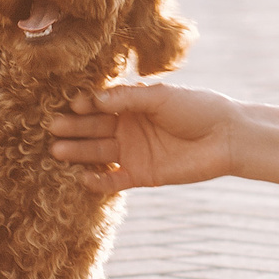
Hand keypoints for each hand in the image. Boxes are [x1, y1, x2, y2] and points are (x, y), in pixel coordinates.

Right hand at [47, 84, 278, 191]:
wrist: (226, 138)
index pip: (102, 104)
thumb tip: (94, 98)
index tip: (71, 104)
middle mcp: (129, 127)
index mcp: (134, 104)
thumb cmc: (197, 108)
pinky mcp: (142, 174)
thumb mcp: (161, 97)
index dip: (85, 105)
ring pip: (99, 152)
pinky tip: (82, 178)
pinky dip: (99, 180)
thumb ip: (128, 98)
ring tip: (57, 150)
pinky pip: (114, 179)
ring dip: (79, 152)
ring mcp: (134, 151)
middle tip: (52, 127)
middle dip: (74, 127)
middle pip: (95, 128)